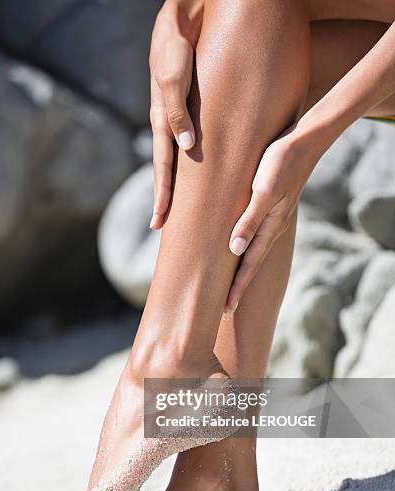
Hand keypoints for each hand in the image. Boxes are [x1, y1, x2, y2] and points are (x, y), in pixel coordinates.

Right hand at [149, 2, 201, 229]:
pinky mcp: (188, 111)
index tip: (160, 221)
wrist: (183, 19)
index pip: (162, 167)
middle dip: (163, 199)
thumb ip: (176, 110)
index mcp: (162, 121)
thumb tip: (185, 146)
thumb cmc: (177, 45)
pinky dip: (189, 165)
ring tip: (175, 210)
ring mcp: (176, 120)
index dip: (162, 195)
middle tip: (160, 226)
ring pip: (176, 161)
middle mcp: (168, 125)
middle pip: (165, 171)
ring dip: (175, 186)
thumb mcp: (174, 75)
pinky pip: (188, 145)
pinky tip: (196, 175)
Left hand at [226, 128, 319, 311]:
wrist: (303, 141)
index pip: (250, 264)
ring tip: (231, 285)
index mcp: (269, 227)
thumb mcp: (263, 190)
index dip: (237, 287)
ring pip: (254, 251)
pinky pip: (256, 235)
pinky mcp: (271, 206)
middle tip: (227, 308)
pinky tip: (240, 249)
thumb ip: (250, 220)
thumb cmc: (280, 163)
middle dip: (239, 286)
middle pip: (252, 263)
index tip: (227, 308)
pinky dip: (246, 248)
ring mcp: (273, 218)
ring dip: (242, 270)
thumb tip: (236, 250)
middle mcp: (272, 227)